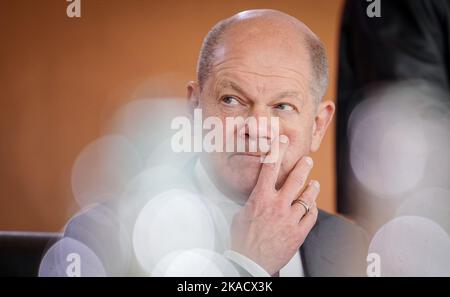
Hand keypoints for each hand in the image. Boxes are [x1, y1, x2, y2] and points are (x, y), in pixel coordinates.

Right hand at [229, 135, 319, 274]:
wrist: (249, 262)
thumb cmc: (242, 240)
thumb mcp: (241, 215)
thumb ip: (253, 202)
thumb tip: (258, 197)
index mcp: (261, 198)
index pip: (270, 168)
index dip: (277, 150)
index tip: (282, 140)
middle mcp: (277, 205)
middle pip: (295, 179)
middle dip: (303, 166)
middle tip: (307, 160)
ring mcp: (290, 218)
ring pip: (307, 197)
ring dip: (312, 187)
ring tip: (314, 183)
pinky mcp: (299, 232)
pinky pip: (311, 216)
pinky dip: (312, 209)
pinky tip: (312, 206)